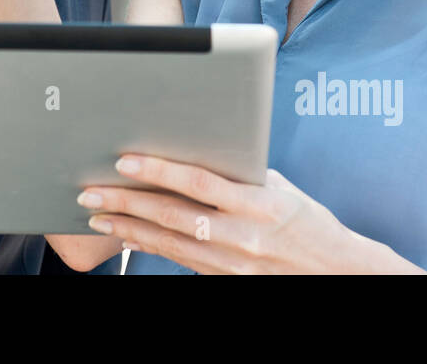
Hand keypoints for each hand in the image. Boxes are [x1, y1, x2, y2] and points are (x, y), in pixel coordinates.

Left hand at [78, 155, 425, 273]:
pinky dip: (148, 245)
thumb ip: (237, 170)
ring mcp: (232, 263)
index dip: (159, 170)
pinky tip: (126, 233)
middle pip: (173, 215)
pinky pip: (178, 259)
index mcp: (259, 203)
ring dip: (128, 228)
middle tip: (91, 192)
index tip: (125, 160)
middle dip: (127, 202)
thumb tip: (193, 146)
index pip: (199, 182)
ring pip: (168, 243)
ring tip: (96, 215)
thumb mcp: (278, 185)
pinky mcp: (224, 278)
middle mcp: (243, 236)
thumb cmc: (305, 217)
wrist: (334, 270)